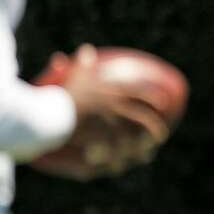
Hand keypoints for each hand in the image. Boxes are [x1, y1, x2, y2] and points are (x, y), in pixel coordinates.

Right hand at [59, 45, 168, 173]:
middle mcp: (114, 108)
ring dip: (142, 146)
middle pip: (141, 118)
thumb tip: (86, 48)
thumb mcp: (74, 76)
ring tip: (148, 153)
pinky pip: (114, 152)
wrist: (49, 113)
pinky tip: (126, 165)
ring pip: (132, 138)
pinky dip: (121, 158)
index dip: (153, 97)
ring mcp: (108, 125)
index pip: (139, 93)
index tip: (164, 102)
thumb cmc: (60, 94)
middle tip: (162, 134)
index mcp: (110, 92)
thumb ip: (82, 64)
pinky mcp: (99, 140)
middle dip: (154, 127)